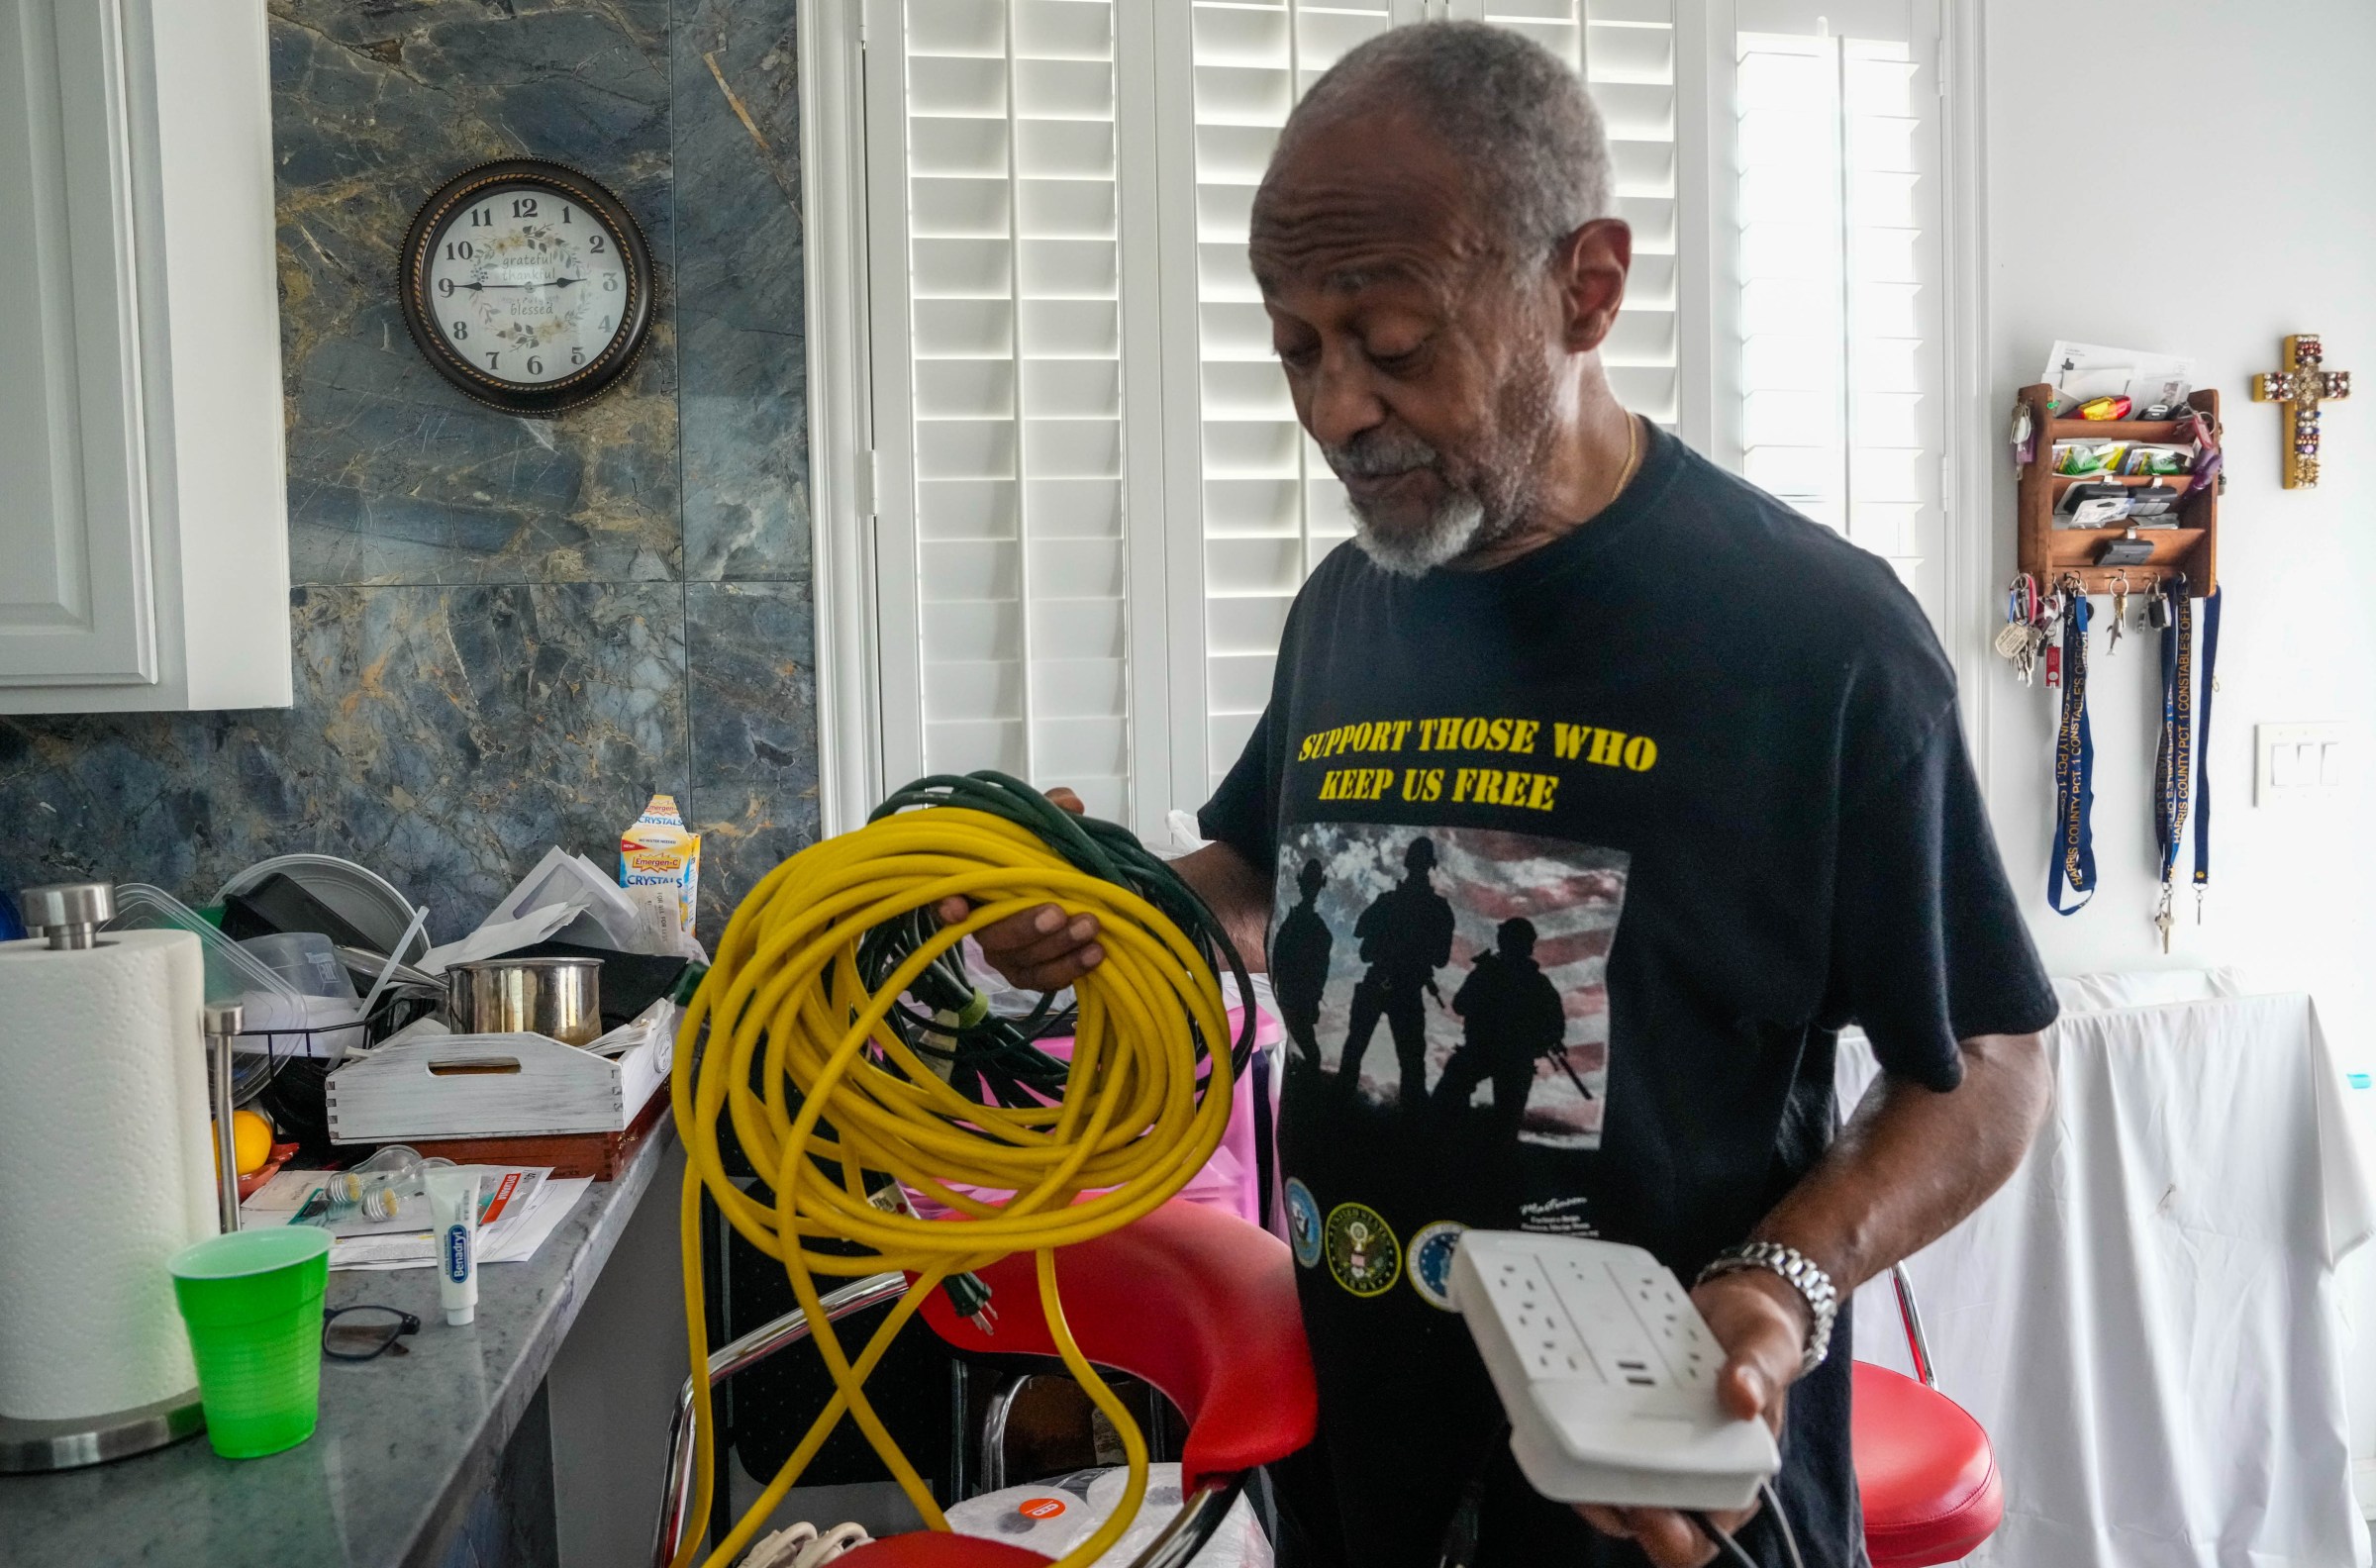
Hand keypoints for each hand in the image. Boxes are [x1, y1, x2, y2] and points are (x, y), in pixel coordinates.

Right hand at [932, 787, 1105, 990]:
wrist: (1072, 889)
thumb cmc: (1043, 853)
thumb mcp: (1045, 825)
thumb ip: (1053, 810)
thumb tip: (1070, 805)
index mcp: (974, 883)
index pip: (944, 895)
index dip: (945, 905)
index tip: (957, 910)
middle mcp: (980, 923)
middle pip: (991, 935)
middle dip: (1024, 926)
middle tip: (1058, 911)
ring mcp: (1003, 953)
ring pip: (1020, 961)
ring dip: (1056, 947)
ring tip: (1091, 927)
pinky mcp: (1027, 973)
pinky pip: (1043, 980)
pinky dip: (1070, 969)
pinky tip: (1096, 952)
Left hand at [1572, 1269, 1807, 1565]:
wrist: (1728, 1302)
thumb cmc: (1757, 1335)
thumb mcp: (1769, 1346)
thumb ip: (1759, 1371)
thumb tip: (1743, 1398)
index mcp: (1734, 1472)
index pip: (1701, 1534)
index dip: (1670, 1538)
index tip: (1645, 1512)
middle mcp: (1689, 1468)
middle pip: (1642, 1515)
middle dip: (1607, 1503)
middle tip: (1581, 1471)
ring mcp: (1653, 1446)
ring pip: (1609, 1481)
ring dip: (1580, 1471)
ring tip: (1558, 1434)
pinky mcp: (1624, 1418)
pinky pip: (1595, 1437)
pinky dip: (1574, 1429)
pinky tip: (1555, 1404)